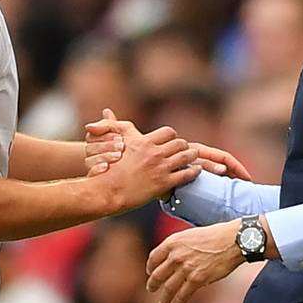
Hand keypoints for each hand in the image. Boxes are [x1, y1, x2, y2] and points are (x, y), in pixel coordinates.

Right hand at [85, 109, 124, 176]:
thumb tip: (106, 111)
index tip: (119, 137)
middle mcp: (90, 153)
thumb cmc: (124, 147)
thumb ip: (112, 124)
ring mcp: (90, 166)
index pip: (93, 136)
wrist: (129, 169)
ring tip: (118, 157)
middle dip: (106, 146)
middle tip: (121, 147)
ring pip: (89, 161)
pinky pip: (90, 174)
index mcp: (94, 140)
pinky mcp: (92, 179)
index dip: (107, 136)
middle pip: (90, 148)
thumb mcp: (122, 133)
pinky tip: (106, 168)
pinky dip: (97, 170)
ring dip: (104, 157)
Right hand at [87, 109, 251, 179]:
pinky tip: (196, 172)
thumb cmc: (106, 167)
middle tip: (187, 150)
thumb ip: (114, 126)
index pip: (168, 132)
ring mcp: (161, 168)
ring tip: (195, 159)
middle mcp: (155, 153)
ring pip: (186, 157)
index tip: (173, 141)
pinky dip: (193, 172)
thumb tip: (107, 111)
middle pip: (180, 144)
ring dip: (193, 158)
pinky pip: (186, 175)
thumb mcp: (112, 143)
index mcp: (144, 142)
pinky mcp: (164, 183)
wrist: (106, 190)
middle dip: (184, 147)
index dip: (172, 137)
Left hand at [146, 219, 243, 302]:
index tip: (150, 272)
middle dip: (153, 284)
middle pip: (158, 274)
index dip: (150, 266)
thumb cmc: (216, 235)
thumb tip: (174, 256)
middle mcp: (176, 256)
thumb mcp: (191, 235)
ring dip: (164, 298)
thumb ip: (179, 246)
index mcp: (172, 242)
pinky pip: (183, 295)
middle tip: (151, 289)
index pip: (154, 257)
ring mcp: (185, 269)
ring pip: (168, 288)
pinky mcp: (197, 280)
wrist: (233, 241)